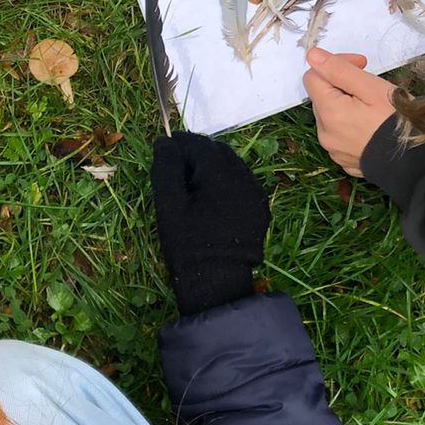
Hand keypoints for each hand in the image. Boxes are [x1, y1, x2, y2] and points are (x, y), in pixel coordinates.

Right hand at [149, 132, 269, 315]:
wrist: (217, 283)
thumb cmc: (188, 245)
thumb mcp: (169, 205)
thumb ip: (166, 167)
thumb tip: (165, 141)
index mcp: (222, 174)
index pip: (199, 144)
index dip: (180, 143)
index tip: (164, 146)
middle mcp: (245, 178)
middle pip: (219, 152)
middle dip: (197, 153)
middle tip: (175, 165)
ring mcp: (256, 194)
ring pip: (232, 166)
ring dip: (212, 166)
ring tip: (191, 182)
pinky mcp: (260, 209)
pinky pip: (242, 184)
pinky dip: (225, 182)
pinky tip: (210, 199)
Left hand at [303, 50, 398, 176]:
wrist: (416, 164)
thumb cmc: (397, 123)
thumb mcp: (371, 88)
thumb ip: (339, 70)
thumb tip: (313, 55)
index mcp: (328, 113)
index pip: (313, 76)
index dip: (336, 64)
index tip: (361, 65)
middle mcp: (325, 133)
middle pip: (322, 96)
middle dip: (342, 84)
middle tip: (371, 85)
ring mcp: (334, 149)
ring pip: (331, 115)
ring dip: (346, 104)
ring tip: (374, 107)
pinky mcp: (345, 159)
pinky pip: (340, 134)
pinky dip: (351, 124)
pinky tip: (372, 125)